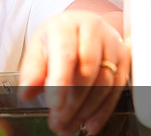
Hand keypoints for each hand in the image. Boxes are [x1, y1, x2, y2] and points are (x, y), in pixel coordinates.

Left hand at [19, 10, 129, 135]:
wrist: (82, 26)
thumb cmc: (58, 39)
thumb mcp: (39, 49)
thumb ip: (32, 70)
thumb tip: (26, 93)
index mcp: (66, 25)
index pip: (65, 54)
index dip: (60, 82)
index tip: (53, 105)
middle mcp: (92, 29)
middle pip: (87, 71)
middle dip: (71, 103)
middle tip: (57, 123)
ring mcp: (111, 43)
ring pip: (104, 83)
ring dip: (86, 111)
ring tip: (68, 126)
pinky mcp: (124, 57)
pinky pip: (116, 89)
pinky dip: (102, 112)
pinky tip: (89, 124)